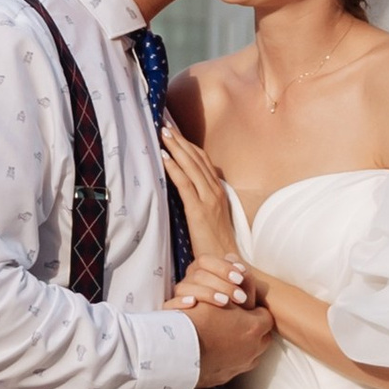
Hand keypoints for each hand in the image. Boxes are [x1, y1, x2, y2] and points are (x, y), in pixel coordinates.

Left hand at [159, 116, 235, 264]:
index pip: (202, 160)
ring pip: (191, 166)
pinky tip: (164, 158)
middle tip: (164, 126)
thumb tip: (184, 187)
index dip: (188, 145)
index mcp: (218, 190)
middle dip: (179, 140)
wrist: (226, 262)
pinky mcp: (199, 210)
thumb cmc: (215, 243)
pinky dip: (174, 168)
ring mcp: (208, 199)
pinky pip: (185, 184)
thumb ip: (200, 199)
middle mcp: (215, 190)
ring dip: (175, 148)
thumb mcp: (210, 215)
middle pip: (196, 158)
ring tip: (162, 135)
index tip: (174, 132)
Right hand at [172, 261, 259, 308]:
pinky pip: (169, 305)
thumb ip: (245, 282)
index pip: (205, 261)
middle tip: (241, 298)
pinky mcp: (172, 314)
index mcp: (200, 273)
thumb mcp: (244, 299)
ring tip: (225, 303)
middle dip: (222, 284)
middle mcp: (187, 283)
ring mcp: (178, 298)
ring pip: (184, 288)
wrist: (218, 340)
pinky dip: (180, 303)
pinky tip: (193, 303)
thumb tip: (242, 268)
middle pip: (198, 275)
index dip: (222, 267)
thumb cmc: (235, 316)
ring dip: (206, 293)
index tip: (240, 278)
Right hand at [187, 293, 275, 388]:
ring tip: (227, 335)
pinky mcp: (226, 377)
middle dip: (253, 328)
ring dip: (244, 344)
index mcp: (253, 328)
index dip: (254, 309)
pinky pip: (236, 365)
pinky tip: (217, 349)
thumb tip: (240, 291)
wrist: (176, 352)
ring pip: (252, 353)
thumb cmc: (196, 321)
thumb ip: (233, 295)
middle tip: (238, 320)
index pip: (266, 316)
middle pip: (263, 337)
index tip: (244, 306)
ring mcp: (240, 366)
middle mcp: (252, 350)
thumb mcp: (215, 297)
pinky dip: (231, 357)